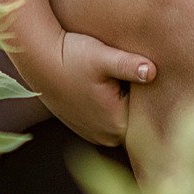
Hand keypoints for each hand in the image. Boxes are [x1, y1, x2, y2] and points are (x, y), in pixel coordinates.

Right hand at [16, 27, 153, 147]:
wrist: (37, 59)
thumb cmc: (71, 56)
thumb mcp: (102, 57)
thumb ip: (129, 66)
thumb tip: (153, 71)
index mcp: (118, 125)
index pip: (152, 114)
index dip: (154, 94)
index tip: (155, 75)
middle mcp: (107, 137)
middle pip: (139, 119)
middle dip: (141, 100)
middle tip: (144, 74)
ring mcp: (94, 134)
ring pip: (124, 119)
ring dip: (125, 103)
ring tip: (121, 79)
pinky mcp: (85, 127)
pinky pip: (109, 119)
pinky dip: (111, 106)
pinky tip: (107, 86)